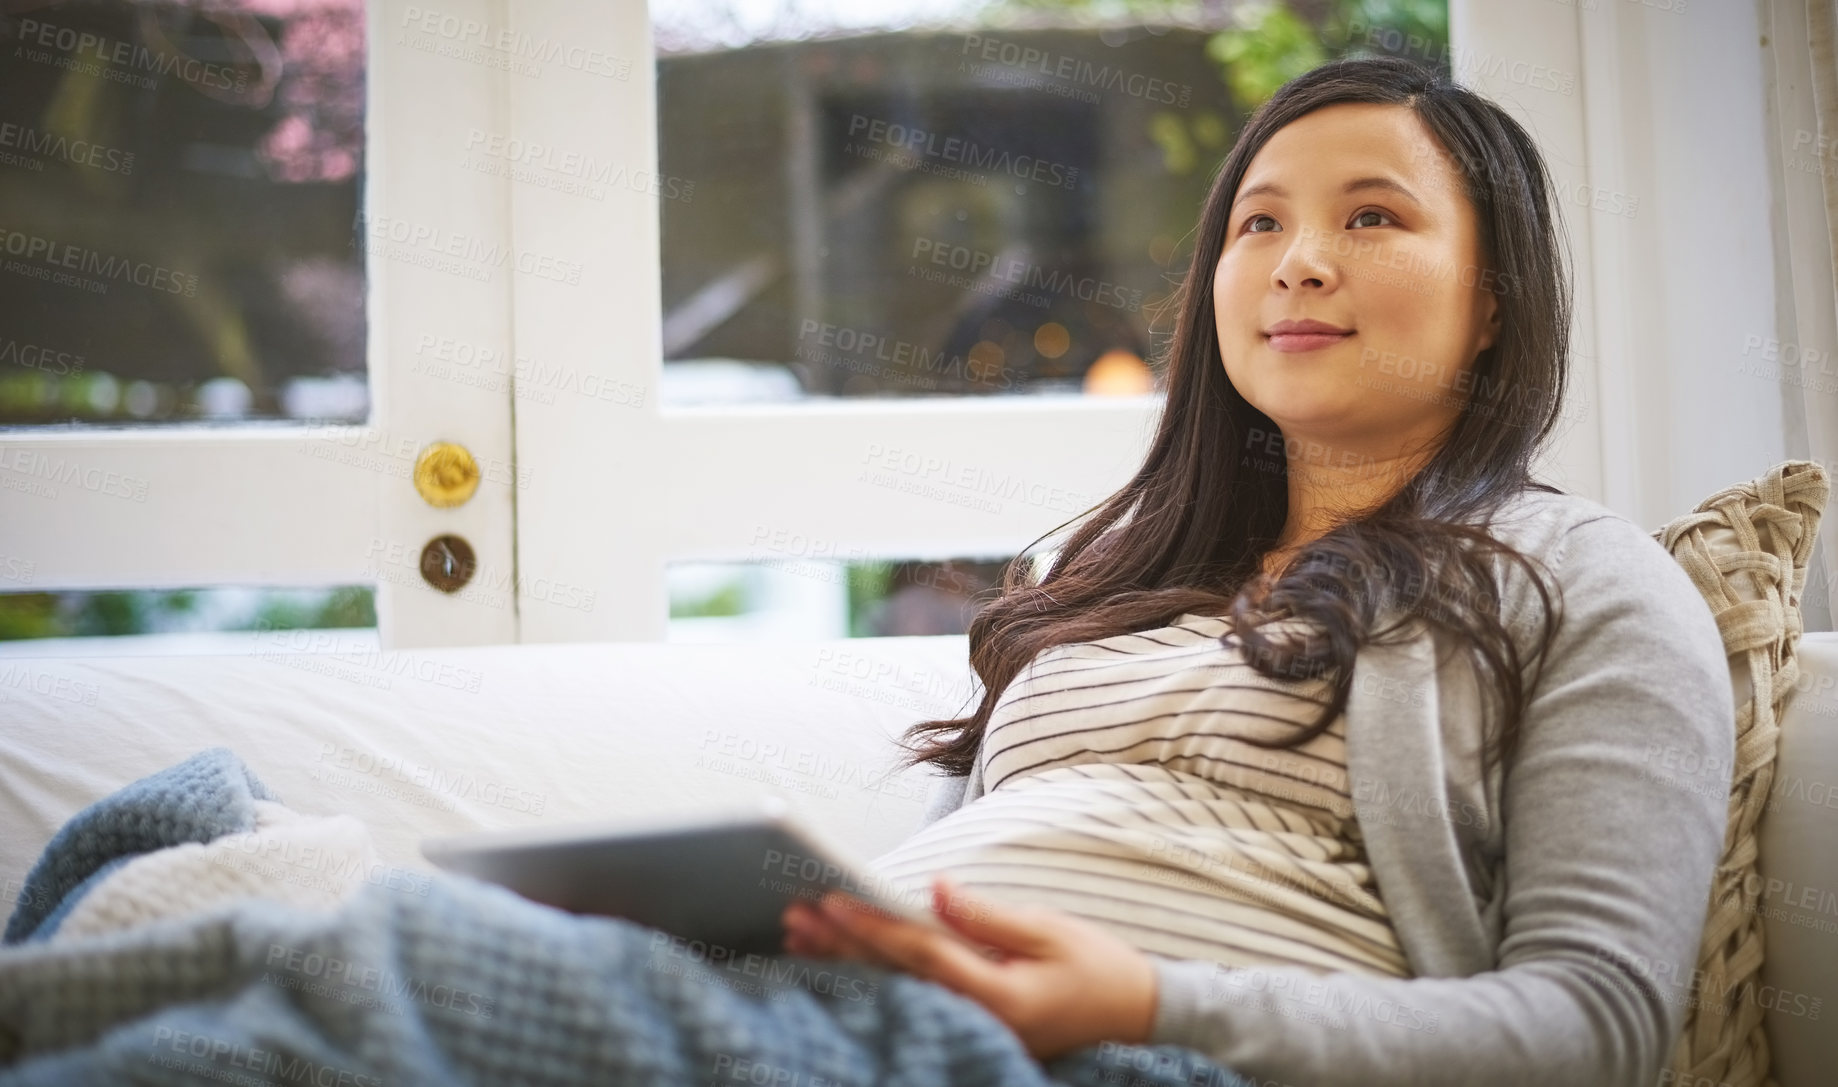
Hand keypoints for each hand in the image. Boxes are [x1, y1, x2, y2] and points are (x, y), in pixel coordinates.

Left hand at [779, 873, 1158, 1060]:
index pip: (920, 954)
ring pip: (895, 993)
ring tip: (801, 938)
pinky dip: (873, 978)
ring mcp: (972, 1030)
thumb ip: (987, 916)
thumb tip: (937, 889)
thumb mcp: (1047, 930)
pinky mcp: (970, 1028)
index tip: (831, 899)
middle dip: (842, 945)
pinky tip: (841, 964)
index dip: (873, 926)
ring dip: (847, 963)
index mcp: (998, 995)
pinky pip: (910, 1000)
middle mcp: (977, 1020)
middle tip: (795, 915)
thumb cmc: (1096, 966)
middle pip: (894, 978)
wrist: (1135, 1015)